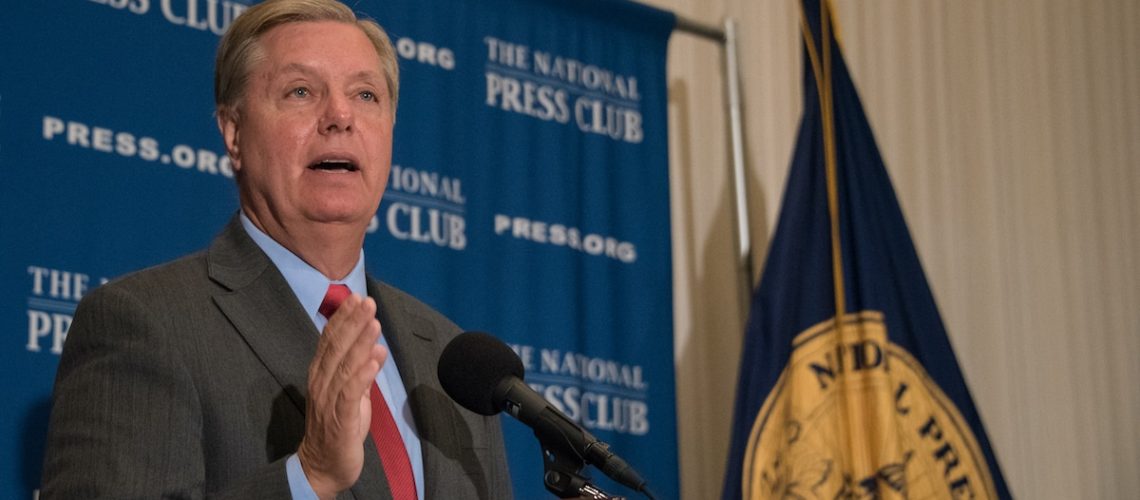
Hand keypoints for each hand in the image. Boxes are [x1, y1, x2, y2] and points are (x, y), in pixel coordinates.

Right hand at [297, 294, 385, 498]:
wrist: (323, 466)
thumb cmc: (337, 427)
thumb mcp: (349, 394)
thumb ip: (359, 371)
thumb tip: (375, 346)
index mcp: (321, 374)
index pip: (330, 340)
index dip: (343, 318)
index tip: (357, 297)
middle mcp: (321, 383)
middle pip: (337, 348)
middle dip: (353, 323)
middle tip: (367, 301)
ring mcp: (328, 401)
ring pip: (344, 366)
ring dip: (360, 343)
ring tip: (374, 324)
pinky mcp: (339, 419)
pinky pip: (350, 393)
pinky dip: (363, 375)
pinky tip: (375, 360)